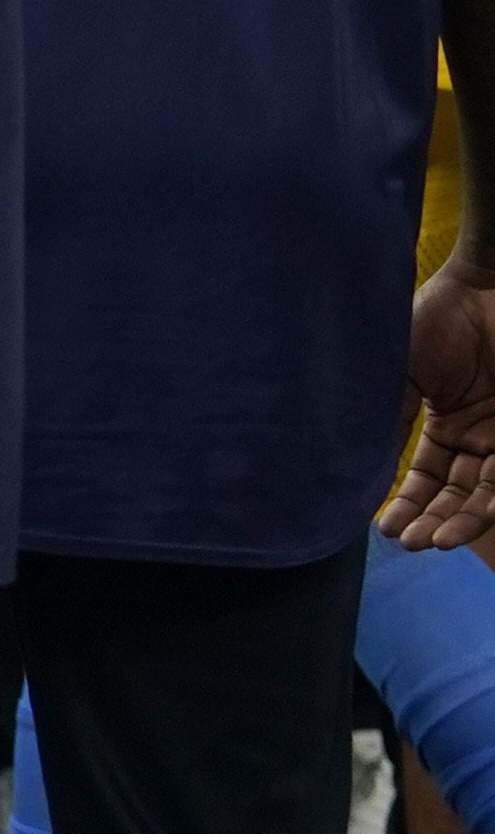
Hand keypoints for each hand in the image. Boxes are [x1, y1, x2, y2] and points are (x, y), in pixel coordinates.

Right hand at [395, 266, 494, 548]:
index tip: (380, 527)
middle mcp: (475, 436)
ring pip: (480, 495)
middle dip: (429, 520)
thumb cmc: (439, 320)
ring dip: (456, 522)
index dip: (405, 502)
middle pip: (453, 493)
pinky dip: (482, 508)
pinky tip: (456, 528)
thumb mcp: (400, 372)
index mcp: (443, 420)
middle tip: (406, 542)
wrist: (486, 291)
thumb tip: (352, 463)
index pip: (424, 475)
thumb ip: (386, 416)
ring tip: (429, 542)